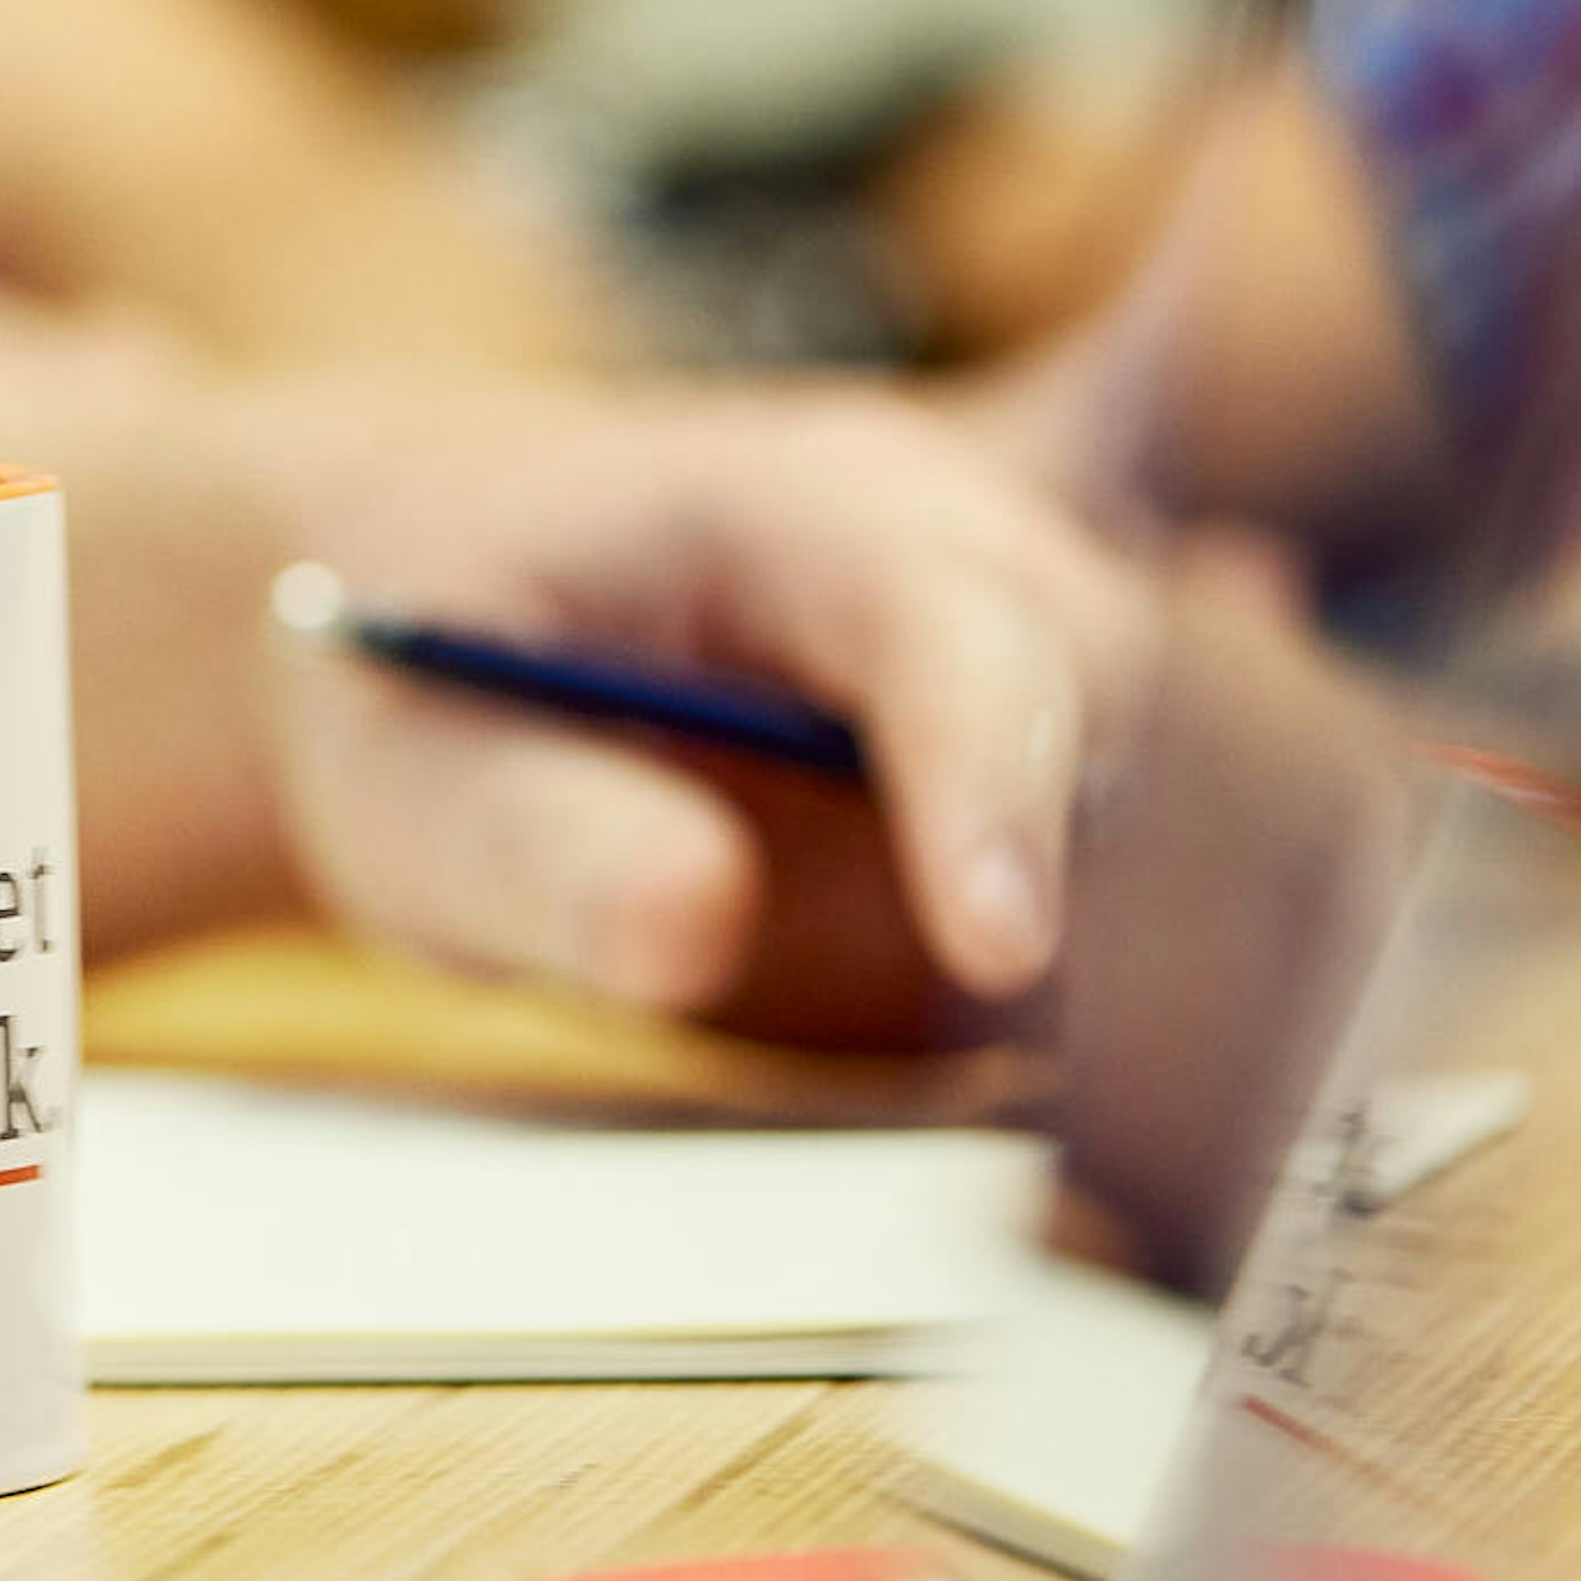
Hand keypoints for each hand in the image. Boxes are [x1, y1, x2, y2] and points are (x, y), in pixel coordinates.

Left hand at [266, 381, 1165, 1034]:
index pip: (955, 625)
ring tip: (1053, 1078)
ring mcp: (1015, 632)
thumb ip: (544, 846)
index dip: (994, 787)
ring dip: (1126, 935)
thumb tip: (692, 929)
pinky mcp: (1036, 741)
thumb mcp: (421, 779)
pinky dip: (1122, 955)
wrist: (447, 606)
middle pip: (1118, 693)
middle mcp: (948, 540)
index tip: (1000, 953)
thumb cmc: (423, 688)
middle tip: (1050, 1066)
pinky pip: (1134, 851)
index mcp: (791, 502)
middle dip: (1108, 869)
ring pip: (1160, 785)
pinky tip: (1053, 1036)